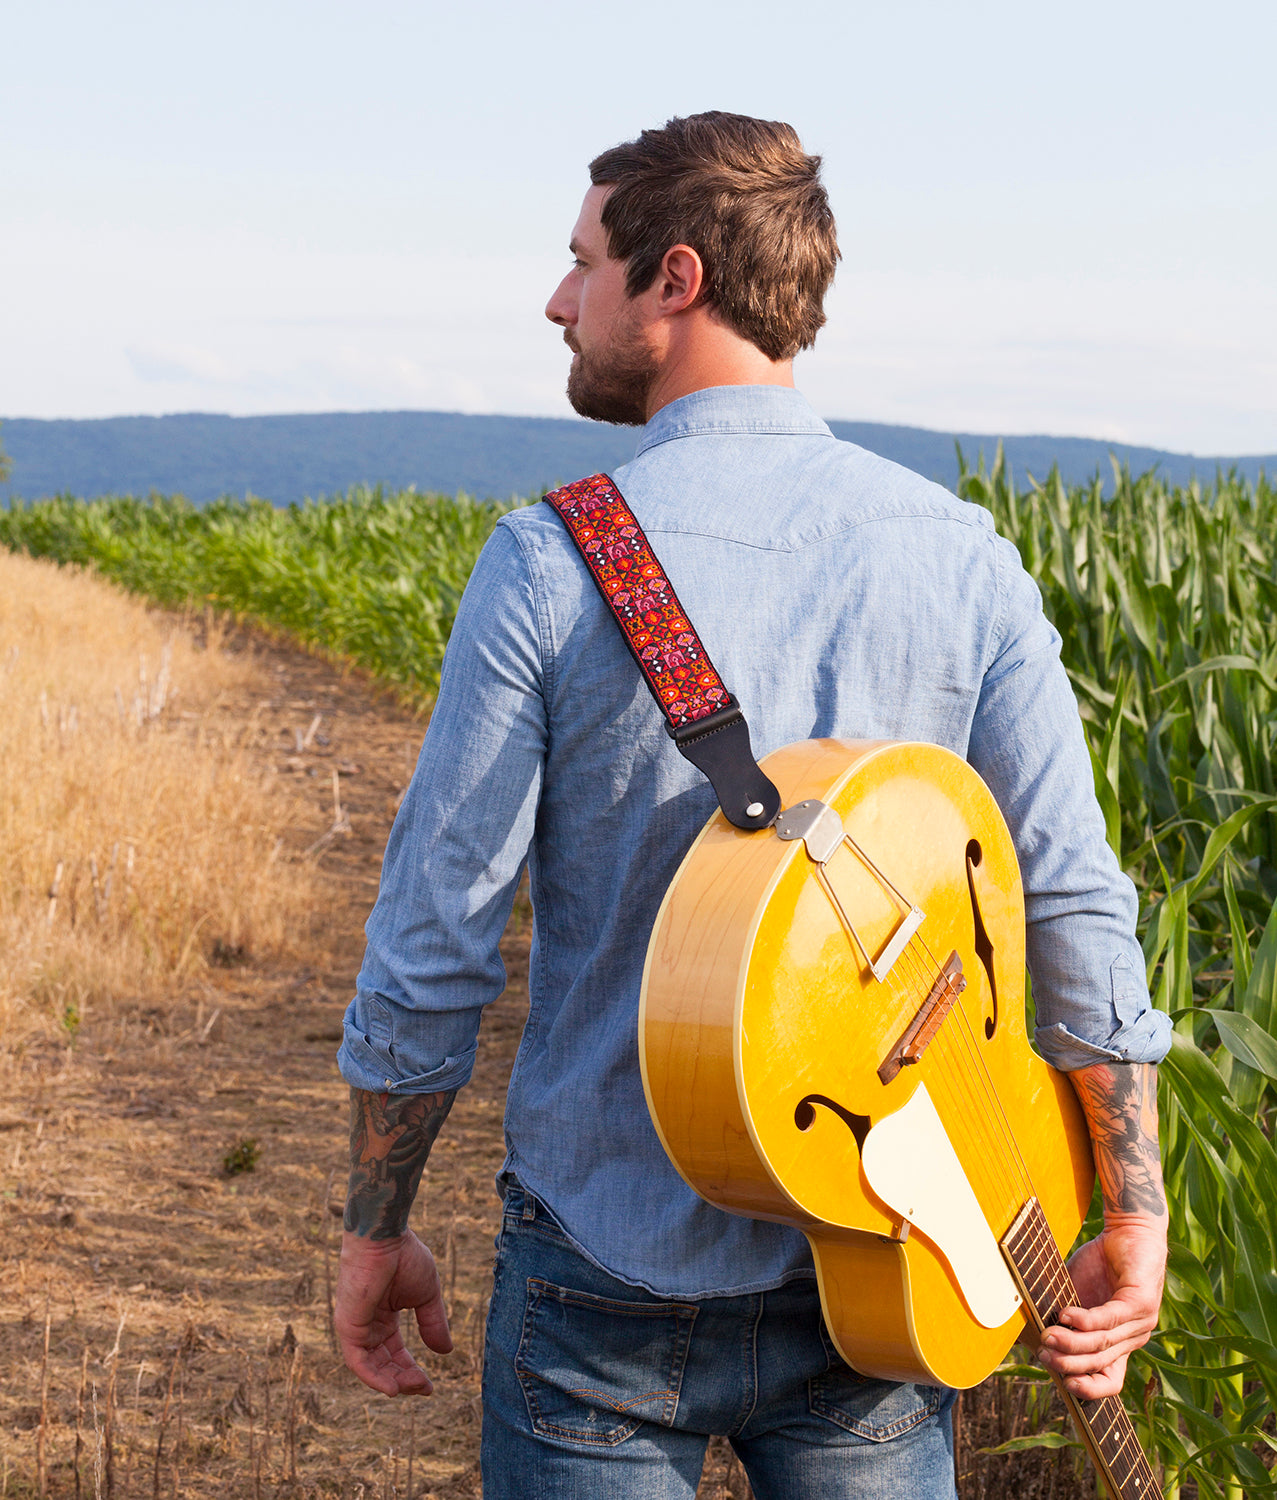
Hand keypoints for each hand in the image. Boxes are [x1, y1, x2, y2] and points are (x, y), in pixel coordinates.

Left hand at [335, 1228, 452, 1395]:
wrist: (385, 1237)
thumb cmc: (404, 1257)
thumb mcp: (426, 1295)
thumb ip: (433, 1323)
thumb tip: (446, 1352)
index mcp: (383, 1316)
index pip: (395, 1353)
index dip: (411, 1371)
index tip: (430, 1386)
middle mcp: (367, 1325)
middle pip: (383, 1364)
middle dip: (403, 1379)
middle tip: (424, 1389)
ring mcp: (355, 1327)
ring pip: (370, 1367)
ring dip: (391, 1382)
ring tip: (413, 1389)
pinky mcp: (347, 1326)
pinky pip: (357, 1361)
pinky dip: (373, 1378)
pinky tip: (392, 1388)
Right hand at [1037, 1213, 1166, 1399]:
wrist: (1129, 1230)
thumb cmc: (1102, 1263)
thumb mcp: (1077, 1297)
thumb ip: (1063, 1319)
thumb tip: (1028, 1334)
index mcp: (1121, 1342)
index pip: (1111, 1381)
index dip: (1089, 1389)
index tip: (1063, 1383)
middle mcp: (1135, 1338)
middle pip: (1101, 1364)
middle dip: (1070, 1364)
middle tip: (1043, 1354)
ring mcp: (1142, 1323)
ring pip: (1103, 1342)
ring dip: (1072, 1343)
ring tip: (1048, 1336)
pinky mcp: (1142, 1302)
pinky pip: (1109, 1318)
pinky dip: (1085, 1320)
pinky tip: (1065, 1314)